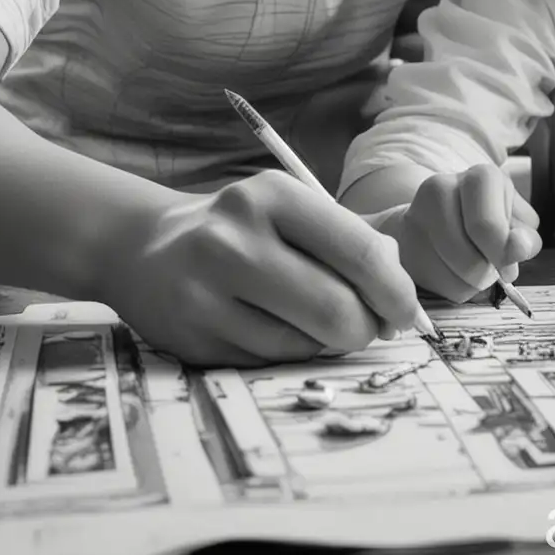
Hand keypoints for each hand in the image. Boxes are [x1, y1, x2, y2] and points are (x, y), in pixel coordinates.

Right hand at [107, 171, 422, 366]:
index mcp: (272, 194)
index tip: (407, 310)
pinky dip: (291, 352)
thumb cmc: (243, 228)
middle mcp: (234, 238)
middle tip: (371, 327)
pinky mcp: (192, 337)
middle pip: (337, 308)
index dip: (397, 291)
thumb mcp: (292, 210)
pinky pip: (270, 361)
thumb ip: (351, 241)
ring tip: (318, 321)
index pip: (361, 252)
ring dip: (328, 343)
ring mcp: (207, 290)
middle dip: (367, 327)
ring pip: (305, 343)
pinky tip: (277, 328)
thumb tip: (403, 298)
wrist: (147, 248)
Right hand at [391, 163, 541, 302]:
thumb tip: (520, 246)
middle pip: (466, 256)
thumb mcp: (516, 225)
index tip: (507, 266)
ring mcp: (415, 213)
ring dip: (469, 284)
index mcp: (481, 177)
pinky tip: (453, 272)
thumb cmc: (487, 221)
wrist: (441, 218)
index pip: (487, 226)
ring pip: (449, 273)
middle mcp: (441, 185)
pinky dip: (450, 288)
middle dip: (484, 274)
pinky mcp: (400, 241)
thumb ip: (525, 239)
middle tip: (491, 271)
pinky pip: (431, 283)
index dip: (500, 255)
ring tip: (474, 270)